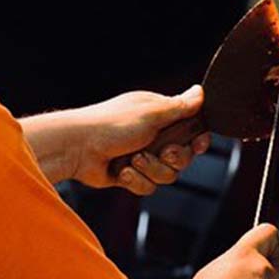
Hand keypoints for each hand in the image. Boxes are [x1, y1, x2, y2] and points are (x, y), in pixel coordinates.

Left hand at [69, 85, 210, 194]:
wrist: (77, 148)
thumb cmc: (111, 125)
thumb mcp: (151, 112)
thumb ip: (179, 107)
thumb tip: (201, 92)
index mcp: (158, 115)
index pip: (190, 129)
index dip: (197, 140)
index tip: (197, 144)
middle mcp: (151, 135)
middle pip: (183, 157)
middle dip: (174, 159)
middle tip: (164, 153)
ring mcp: (141, 156)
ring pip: (166, 175)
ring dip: (151, 170)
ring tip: (133, 160)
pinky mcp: (130, 174)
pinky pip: (148, 186)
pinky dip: (136, 181)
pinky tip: (122, 171)